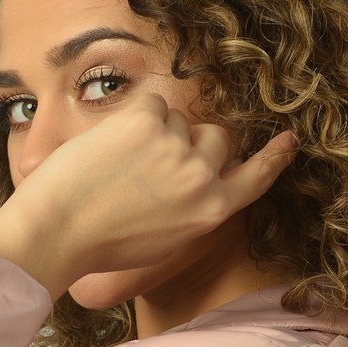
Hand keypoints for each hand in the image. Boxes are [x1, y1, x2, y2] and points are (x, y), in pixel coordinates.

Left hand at [0, 93, 297, 293]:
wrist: (58, 233)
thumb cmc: (102, 244)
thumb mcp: (164, 241)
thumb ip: (192, 208)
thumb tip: (203, 177)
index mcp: (209, 213)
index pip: (253, 179)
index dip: (272, 158)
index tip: (289, 140)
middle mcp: (202, 179)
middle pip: (215, 138)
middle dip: (191, 142)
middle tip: (151, 162)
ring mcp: (177, 147)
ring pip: (180, 119)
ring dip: (157, 131)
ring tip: (121, 165)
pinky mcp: (147, 121)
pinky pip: (153, 102)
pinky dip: (134, 118)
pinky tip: (111, 146)